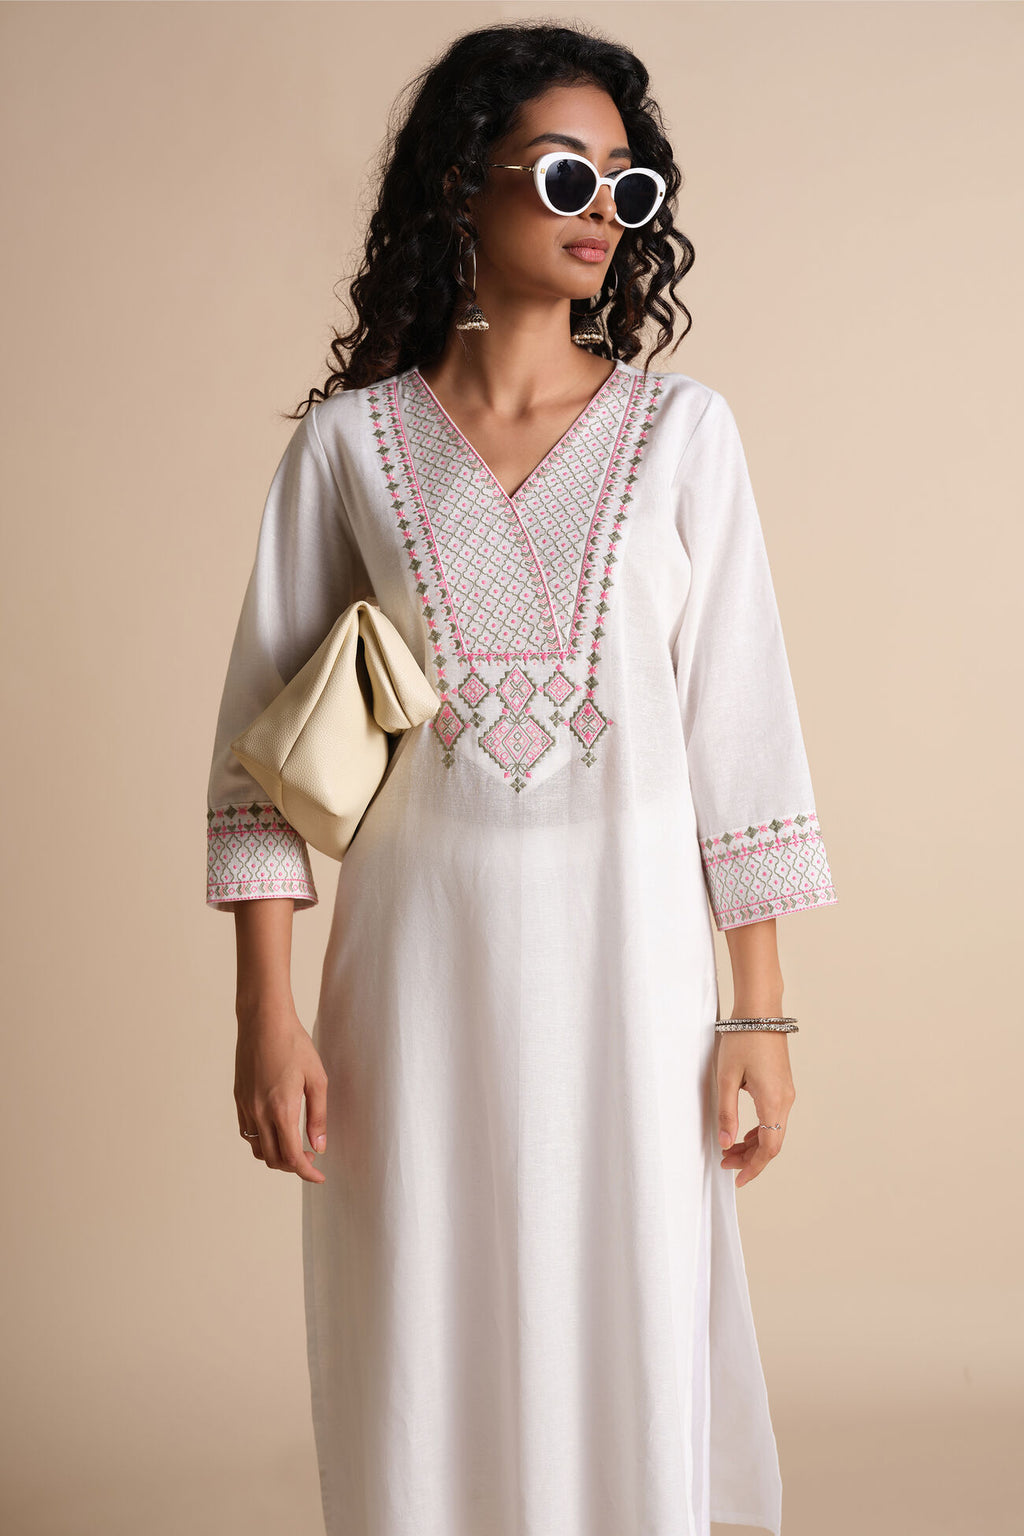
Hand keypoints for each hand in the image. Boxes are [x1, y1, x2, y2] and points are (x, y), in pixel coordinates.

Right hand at [234, 1003, 327, 1183]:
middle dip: (293, 1166)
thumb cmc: (294, 1044)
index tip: (319, 1176)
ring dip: (276, 1156)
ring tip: (295, 1146)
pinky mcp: (238, 1098)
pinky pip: (248, 1133)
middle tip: (310, 1157)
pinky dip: (263, 1141)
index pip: (292, 1157)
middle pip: (273, 1159)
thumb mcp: (316, 1078)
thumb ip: (318, 1115)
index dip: (306, 1173)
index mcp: (281, 1109)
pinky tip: (277, 1129)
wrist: (263, 1020)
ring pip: (258, 1149)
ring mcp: (245, 1106)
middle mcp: (259, 1112)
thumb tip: (319, 1146)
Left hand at [715, 1029, 794, 1187]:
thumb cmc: (741, 1039)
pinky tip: (743, 1132)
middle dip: (750, 1158)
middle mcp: (786, 1100)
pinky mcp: (783, 1084)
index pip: (769, 1149)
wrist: (760, 1010)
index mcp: (773, 1101)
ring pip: (774, 1130)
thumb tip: (725, 1143)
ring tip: (729, 1150)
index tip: (736, 1179)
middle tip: (725, 1164)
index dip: (753, 1168)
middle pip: (772, 1142)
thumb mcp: (726, 1078)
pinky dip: (759, 1129)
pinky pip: (774, 1116)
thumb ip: (726, 1113)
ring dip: (754, 1144)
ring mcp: (787, 1092)